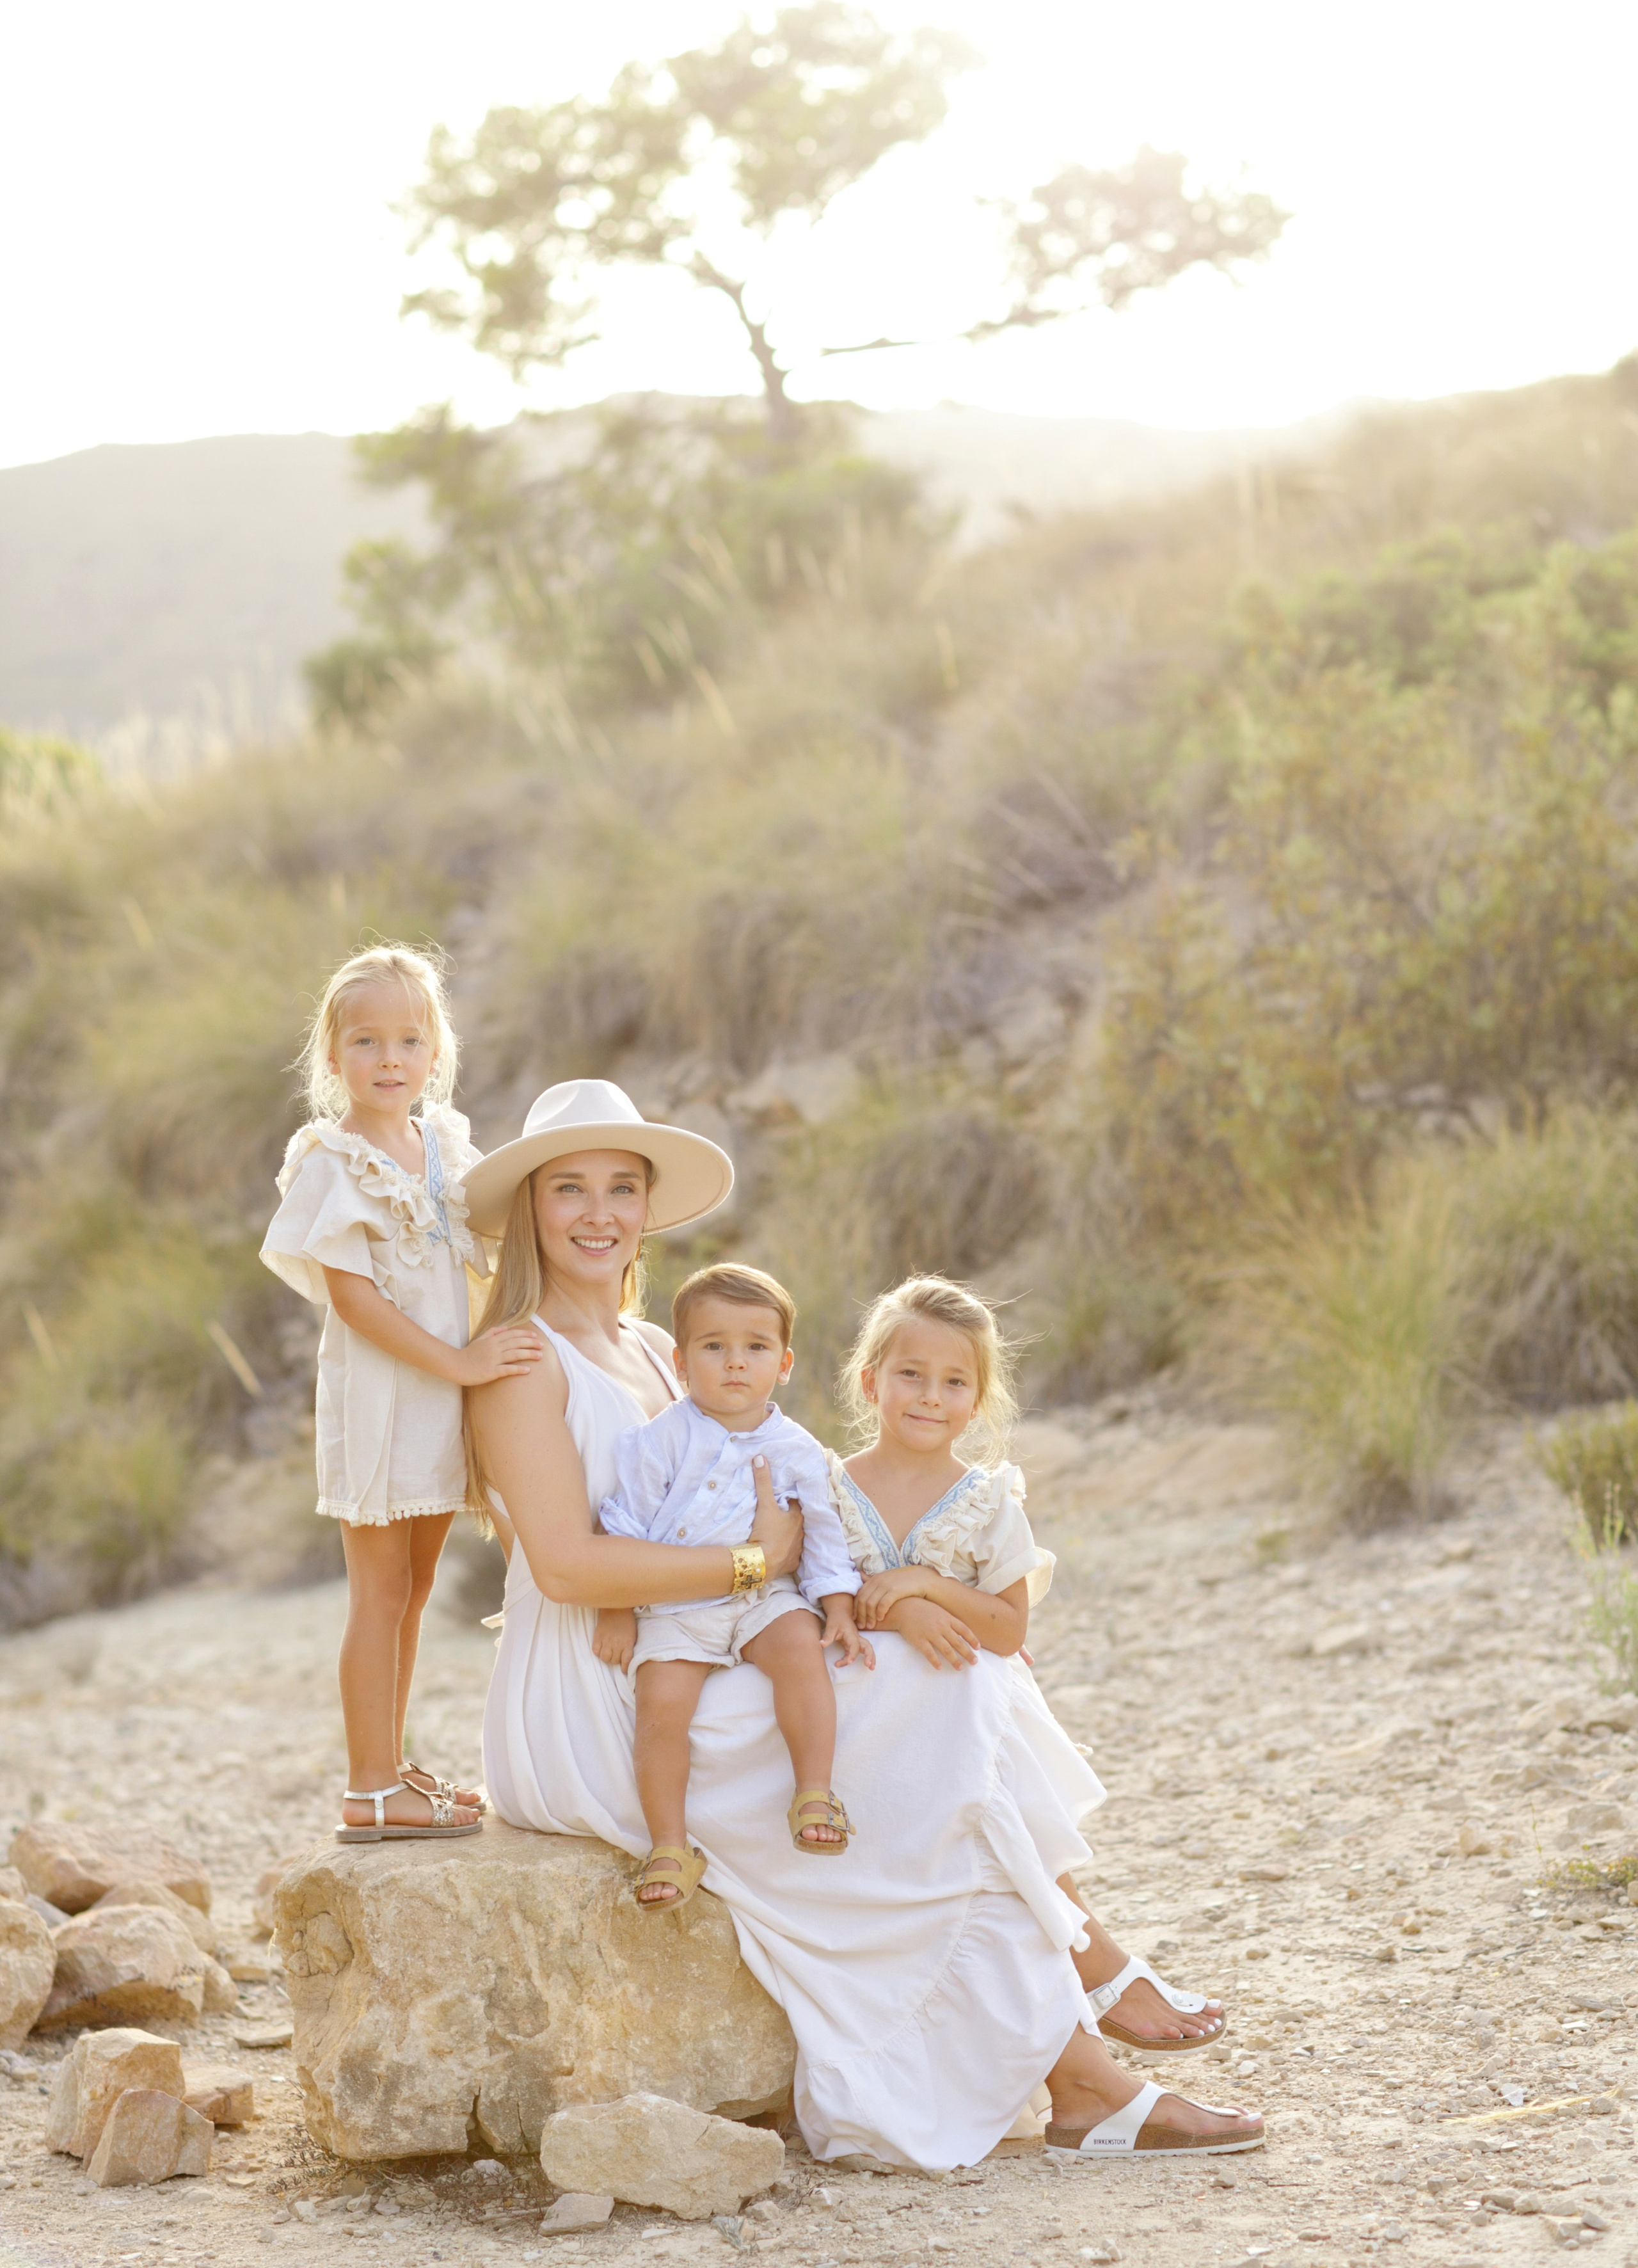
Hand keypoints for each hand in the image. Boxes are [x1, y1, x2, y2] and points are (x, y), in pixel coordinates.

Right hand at [453, 1326, 545, 1386]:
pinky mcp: (491, 1371)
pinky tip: (528, 1370)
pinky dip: (518, 1369)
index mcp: (492, 1340)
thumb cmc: (468, 1353)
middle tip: (543, 1346)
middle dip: (531, 1343)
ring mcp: (493, 1359)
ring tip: (540, 1357)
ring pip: (515, 1354)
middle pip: (516, 1343)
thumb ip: (492, 1332)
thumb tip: (505, 1327)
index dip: (525, 1335)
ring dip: (529, 1354)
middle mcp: (494, 1347)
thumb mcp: (480, 1339)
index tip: (536, 1336)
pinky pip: (507, 1369)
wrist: (456, 1365)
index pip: (512, 1334)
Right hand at [592, 1607, 637, 1671]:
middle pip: (614, 1661)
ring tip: (609, 1652)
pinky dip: (598, 1652)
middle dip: (616, 1659)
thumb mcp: (633, 1634)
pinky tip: (601, 1648)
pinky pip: (595, 1651)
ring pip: (604, 1658)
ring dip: (607, 1657)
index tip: (624, 1669)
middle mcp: (617, 1643)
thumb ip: (629, 1646)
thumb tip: (626, 1659)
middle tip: (617, 1654)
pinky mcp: (597, 1636)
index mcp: (627, 1642)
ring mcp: (606, 1640)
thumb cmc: (627, 1621)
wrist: (616, 1607)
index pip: (626, 1661)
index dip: (625, 1668)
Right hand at [748, 1455, 803, 1581]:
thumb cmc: (766, 1532)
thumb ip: (763, 1481)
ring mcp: (798, 1549)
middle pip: (798, 1521)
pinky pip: (791, 1555)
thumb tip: (761, 1457)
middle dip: (791, 1517)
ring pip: (796, 1538)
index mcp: (798, 1517)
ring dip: (790, 1535)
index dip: (790, 1499)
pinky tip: (780, 1550)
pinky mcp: (792, 1564)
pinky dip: (787, 1551)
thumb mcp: (764, 1505)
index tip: (783, 1497)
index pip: (797, 1503)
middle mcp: (802, 1533)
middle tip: (781, 1513)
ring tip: (780, 1532)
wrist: (762, 1563)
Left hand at [820, 1598, 874, 1670]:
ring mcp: (856, 1640)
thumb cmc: (835, 1620)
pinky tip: (849, 1663)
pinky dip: (858, 1657)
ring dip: (870, 1657)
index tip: (849, 1662)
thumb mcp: (830, 1627)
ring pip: (867, 1648)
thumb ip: (827, 1637)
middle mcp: (856, 1637)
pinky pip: (858, 1651)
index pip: (855, 1645)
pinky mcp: (853, 1643)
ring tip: (871, 1668)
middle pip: (867, 1646)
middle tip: (869, 1666)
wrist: (839, 1612)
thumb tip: (821, 1645)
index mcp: (851, 1634)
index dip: (853, 1654)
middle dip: (869, 1656)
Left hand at [854, 1565, 932, 1626]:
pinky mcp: (895, 1590)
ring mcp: (886, 1585)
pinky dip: (880, 1612)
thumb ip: (876, 1585)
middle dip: (860, 1615)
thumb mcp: (888, 1580)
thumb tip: (862, 1585)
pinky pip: (883, 1603)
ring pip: (870, 1603)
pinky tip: (881, 1619)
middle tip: (862, 1626)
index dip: (855, 1608)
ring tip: (871, 1626)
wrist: (922, 1578)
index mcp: (875, 1579)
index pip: (859, 1595)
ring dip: (869, 1616)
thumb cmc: (904, 1582)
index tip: (855, 1619)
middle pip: (862, 1600)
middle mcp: (878, 1580)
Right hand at [887, 1597, 978, 1669]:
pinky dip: (935, 1661)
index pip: (964, 1630)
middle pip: (958, 1642)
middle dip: (967, 1653)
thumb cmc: (922, 1609)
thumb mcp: (939, 1610)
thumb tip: (961, 1631)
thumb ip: (949, 1620)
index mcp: (947, 1618)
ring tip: (960, 1668)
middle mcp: (941, 1626)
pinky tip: (939, 1668)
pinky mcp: (919, 1640)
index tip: (978, 1648)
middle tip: (974, 1662)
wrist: (904, 1607)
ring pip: (946, 1649)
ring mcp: (930, 1633)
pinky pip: (929, 1653)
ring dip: (954, 1660)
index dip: (972, 1639)